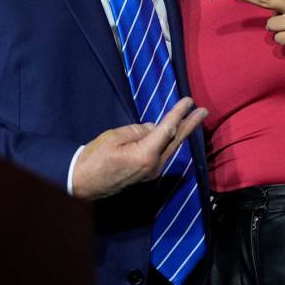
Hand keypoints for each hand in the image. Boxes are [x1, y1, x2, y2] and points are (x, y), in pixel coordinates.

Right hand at [72, 97, 207, 199]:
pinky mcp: (147, 174)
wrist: (81, 183)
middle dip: (190, 125)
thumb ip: (138, 130)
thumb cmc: (94, 158)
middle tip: (203, 112)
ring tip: (193, 119)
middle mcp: (154, 165)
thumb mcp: (114, 137)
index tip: (189, 101)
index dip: (179, 114)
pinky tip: (174, 134)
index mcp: (146, 155)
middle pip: (176, 141)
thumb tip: (154, 128)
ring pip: (171, 148)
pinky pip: (162, 154)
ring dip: (182, 133)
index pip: (167, 130)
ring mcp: (152, 172)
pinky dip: (170, 142)